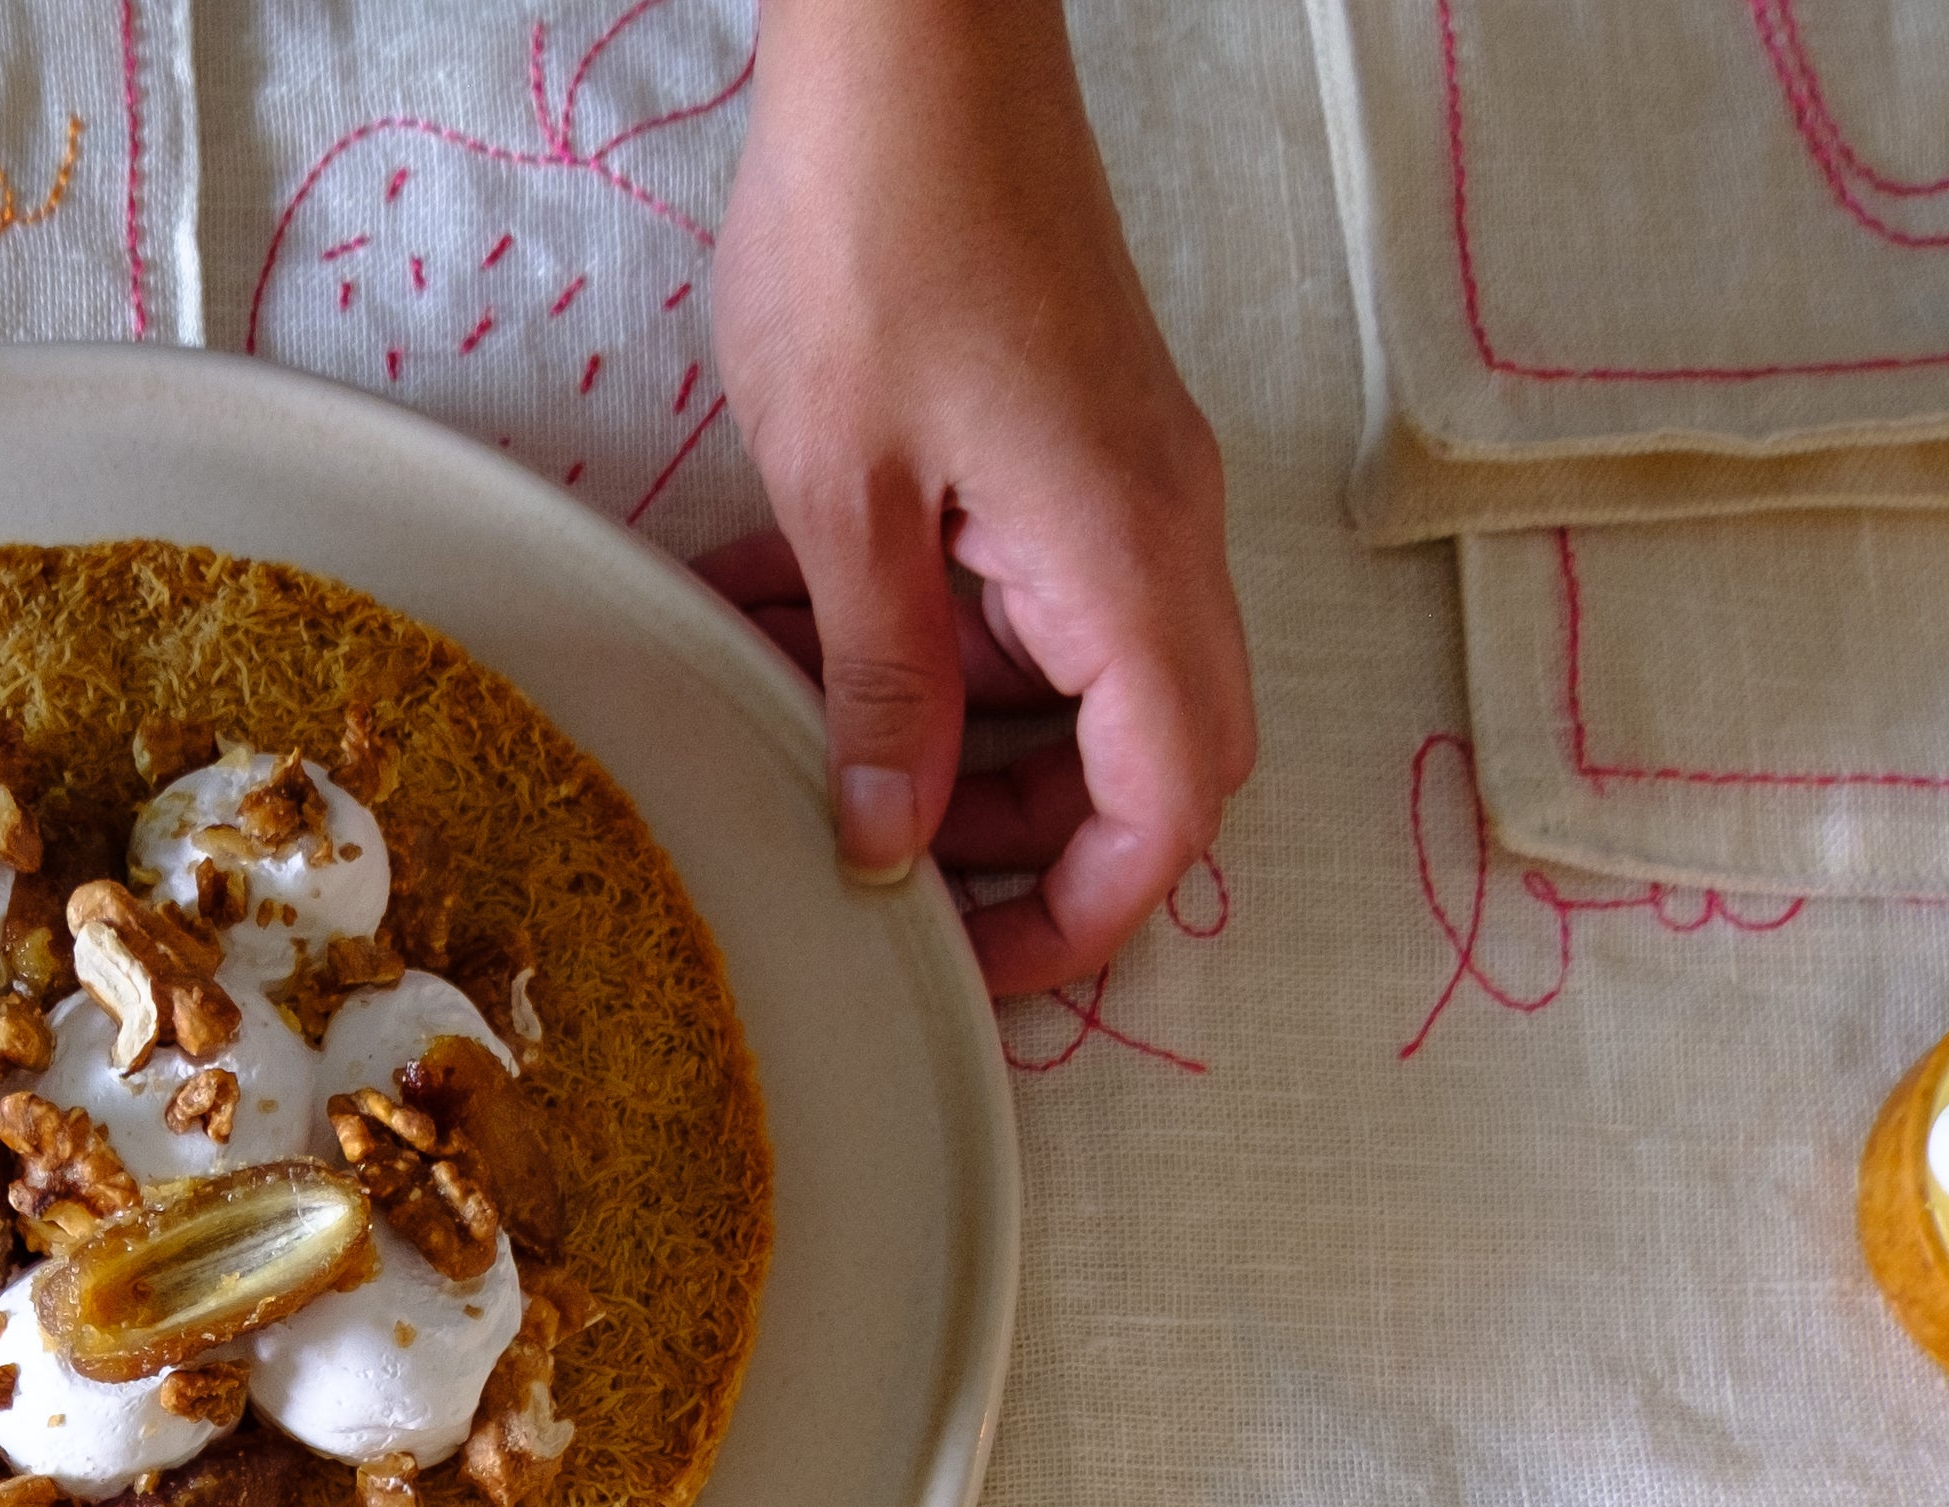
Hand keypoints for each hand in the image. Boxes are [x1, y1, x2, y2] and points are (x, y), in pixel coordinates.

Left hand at [700, 0, 1252, 996]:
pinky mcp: (1052, 437)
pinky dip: (910, 634)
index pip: (1173, 796)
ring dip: (936, 731)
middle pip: (1134, 752)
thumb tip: (891, 844)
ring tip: (790, 746)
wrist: (911, 44)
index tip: (984, 972)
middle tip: (872, 881)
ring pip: (1055, 673)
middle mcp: (1151, 527)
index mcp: (1127, 555)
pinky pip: (1007, 583)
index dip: (1091, 914)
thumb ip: (880, 687)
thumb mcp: (846, 500)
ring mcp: (1108, 478)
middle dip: (1012, 840)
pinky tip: (775, 632)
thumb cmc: (881, 234)